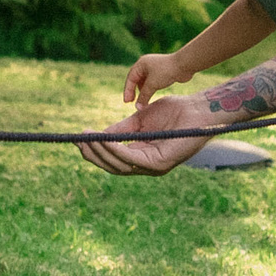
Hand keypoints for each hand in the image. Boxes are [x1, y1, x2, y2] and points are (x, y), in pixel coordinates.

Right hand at [76, 94, 216, 176]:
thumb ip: (122, 129)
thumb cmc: (175, 111)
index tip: (78, 140)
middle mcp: (148, 166)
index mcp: (144, 156)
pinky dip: (115, 149)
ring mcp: (155, 167)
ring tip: (86, 139)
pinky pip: (131, 158)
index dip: (95, 151)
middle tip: (77, 141)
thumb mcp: (141, 119)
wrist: (198, 109)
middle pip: (113, 166)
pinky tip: (103, 139)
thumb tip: (99, 135)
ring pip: (120, 165)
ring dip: (100, 151)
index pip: (114, 160)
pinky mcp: (160, 164)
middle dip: (93, 154)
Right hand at [123, 52, 188, 106]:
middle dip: (133, 91)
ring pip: (144, 82)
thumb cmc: (166, 71)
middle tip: (130, 102)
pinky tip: (149, 96)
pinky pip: (151, 82)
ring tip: (141, 101)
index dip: (128, 91)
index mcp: (141, 64)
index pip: (130, 79)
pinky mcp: (161, 73)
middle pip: (135, 80)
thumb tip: (138, 107)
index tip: (127, 102)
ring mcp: (153, 68)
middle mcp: (146, 65)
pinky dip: (149, 89)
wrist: (183, 66)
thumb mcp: (152, 84)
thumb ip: (143, 96)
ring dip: (141, 91)